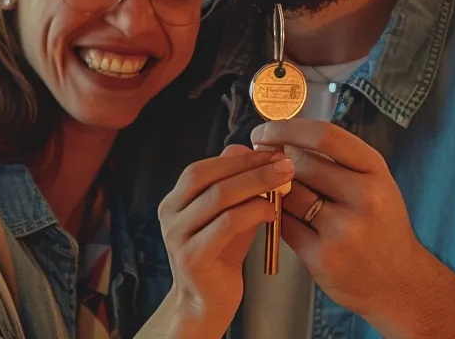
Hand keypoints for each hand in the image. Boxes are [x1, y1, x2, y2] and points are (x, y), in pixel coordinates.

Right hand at [148, 144, 290, 336]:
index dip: (238, 157)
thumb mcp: (229, 216)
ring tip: (284, 180)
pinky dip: (252, 212)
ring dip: (256, 184)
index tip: (272, 153)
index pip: (203, 167)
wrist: (207, 302)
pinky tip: (272, 211)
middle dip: (250, 166)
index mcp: (175, 201)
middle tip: (284, 162)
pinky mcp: (192, 257)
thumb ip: (237, 189)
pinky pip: (227, 224)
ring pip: (218, 196)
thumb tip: (250, 152)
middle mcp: (170, 214)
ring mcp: (177, 236)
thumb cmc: (221, 257)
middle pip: (209, 177)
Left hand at [254, 121, 454, 337]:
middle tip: (265, 165)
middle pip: (300, 164)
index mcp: (375, 171)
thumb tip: (286, 140)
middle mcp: (364, 196)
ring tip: (280, 194)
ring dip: (277, 192)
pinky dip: (278, 218)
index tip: (264, 130)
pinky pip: (285, 225)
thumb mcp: (375, 184)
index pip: (325, 135)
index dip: (287, 128)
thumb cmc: (382, 228)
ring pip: (289, 195)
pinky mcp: (323, 256)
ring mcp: (343, 229)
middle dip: (277, 163)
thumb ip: (339, 163)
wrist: (400, 283)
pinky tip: (282, 217)